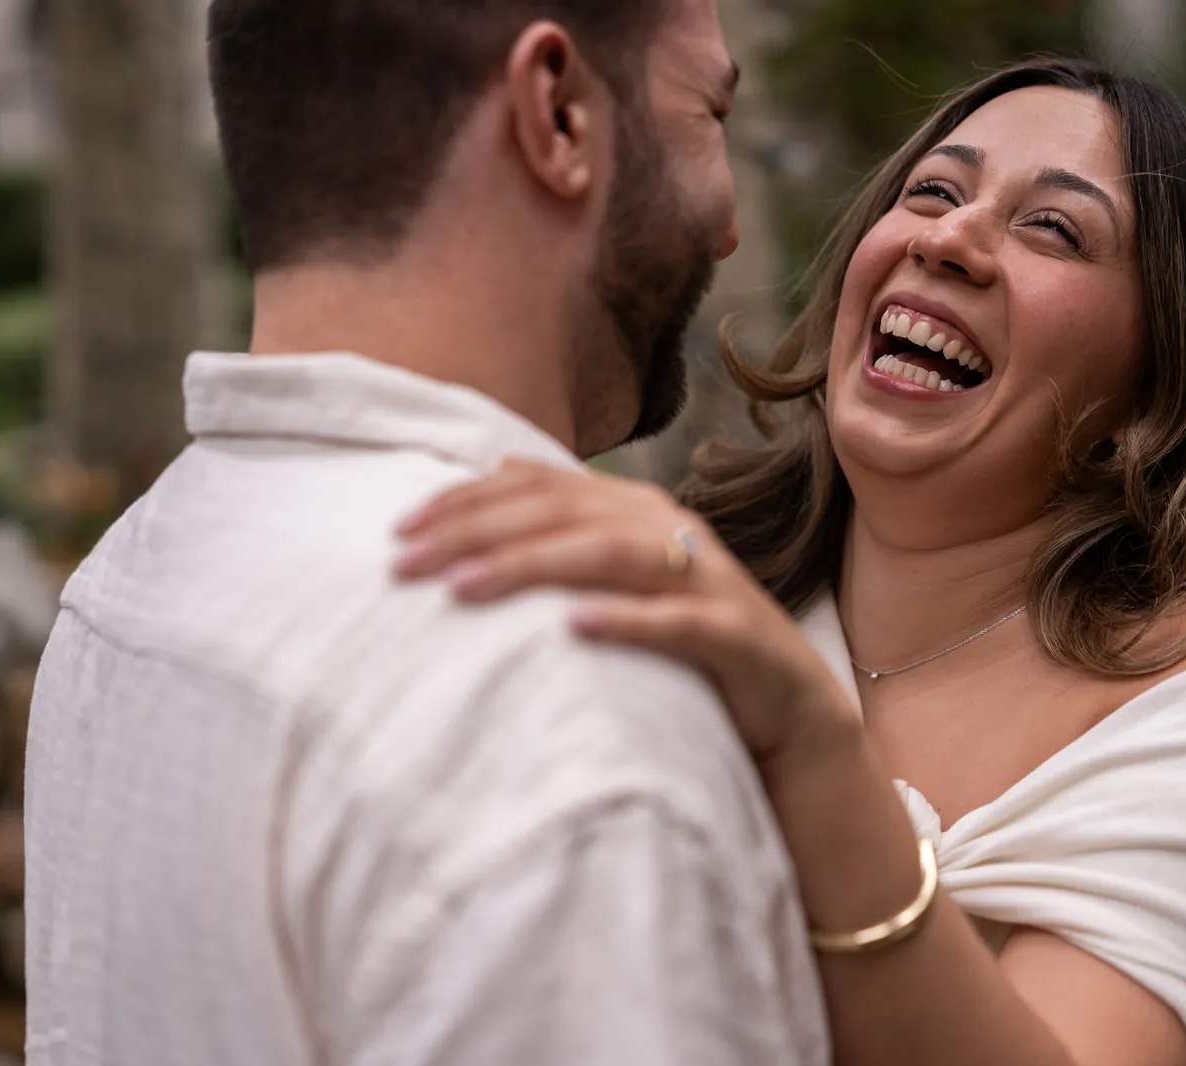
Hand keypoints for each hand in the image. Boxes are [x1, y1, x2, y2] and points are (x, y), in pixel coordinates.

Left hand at [393, 459, 859, 763]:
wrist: (787, 705)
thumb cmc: (684, 642)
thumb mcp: (622, 572)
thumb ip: (568, 521)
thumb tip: (495, 466)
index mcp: (636, 508)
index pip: (539, 486)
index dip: (466, 499)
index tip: (399, 527)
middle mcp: (670, 530)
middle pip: (562, 512)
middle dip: (478, 530)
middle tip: (407, 560)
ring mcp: (706, 579)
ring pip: (609, 553)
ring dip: (530, 566)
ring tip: (462, 588)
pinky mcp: (734, 635)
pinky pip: (677, 623)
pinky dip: (625, 620)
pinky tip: (572, 626)